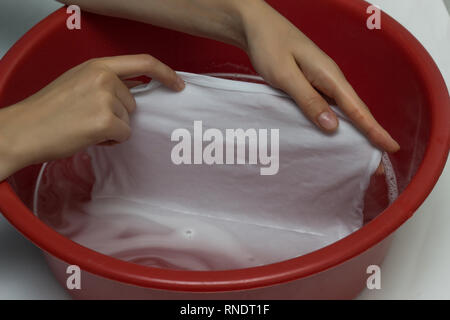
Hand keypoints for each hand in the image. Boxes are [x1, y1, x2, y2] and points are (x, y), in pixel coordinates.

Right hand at [0, 54, 184, 180]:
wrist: (25, 129)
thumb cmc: (48, 109)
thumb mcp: (77, 81)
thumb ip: (105, 81)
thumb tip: (133, 92)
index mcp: (98, 65)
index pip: (143, 62)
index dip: (165, 73)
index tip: (178, 84)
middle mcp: (105, 78)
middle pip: (133, 102)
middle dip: (117, 114)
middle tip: (89, 118)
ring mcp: (106, 99)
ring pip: (128, 120)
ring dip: (112, 127)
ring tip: (85, 126)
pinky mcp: (106, 121)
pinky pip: (124, 135)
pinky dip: (111, 140)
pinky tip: (89, 137)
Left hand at [240, 1, 399, 152]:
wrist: (255, 26)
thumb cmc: (269, 45)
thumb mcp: (286, 76)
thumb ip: (308, 100)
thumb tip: (333, 126)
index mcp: (329, 75)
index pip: (357, 108)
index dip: (375, 130)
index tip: (391, 147)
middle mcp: (330, 78)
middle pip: (355, 110)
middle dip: (369, 134)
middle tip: (380, 159)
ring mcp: (320, 80)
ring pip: (341, 109)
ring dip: (352, 130)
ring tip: (361, 152)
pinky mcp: (310, 82)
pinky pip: (327, 105)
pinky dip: (333, 120)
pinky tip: (332, 133)